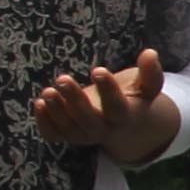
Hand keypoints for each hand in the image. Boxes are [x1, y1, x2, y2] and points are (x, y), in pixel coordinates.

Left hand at [30, 49, 175, 158]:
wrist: (119, 124)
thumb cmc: (132, 99)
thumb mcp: (147, 87)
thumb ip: (150, 72)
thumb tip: (150, 53)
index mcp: (123, 117)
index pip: (116, 107)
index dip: (108, 90)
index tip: (98, 70)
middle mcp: (103, 129)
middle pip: (88, 121)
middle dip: (74, 100)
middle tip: (63, 79)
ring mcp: (83, 135)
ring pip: (69, 128)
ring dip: (56, 110)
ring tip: (48, 91)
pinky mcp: (67, 136)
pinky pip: (53, 134)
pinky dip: (44, 122)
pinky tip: (39, 103)